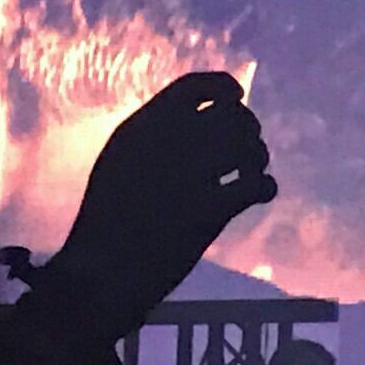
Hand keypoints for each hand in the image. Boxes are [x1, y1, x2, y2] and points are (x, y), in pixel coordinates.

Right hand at [34, 72, 274, 339]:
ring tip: (253, 171)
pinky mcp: (208, 212)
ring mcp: (188, 176)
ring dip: (258, 157)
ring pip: (249, 147)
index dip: (224, 87)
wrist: (98, 278)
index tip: (237, 97)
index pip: (194, 86)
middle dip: (248, 127)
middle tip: (249, 147)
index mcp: (140, 128)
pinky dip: (266, 186)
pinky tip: (260, 194)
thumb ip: (153, 136)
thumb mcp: (118, 164)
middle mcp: (166, 144)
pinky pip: (257, 184)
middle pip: (231, 115)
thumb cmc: (107, 223)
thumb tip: (198, 114)